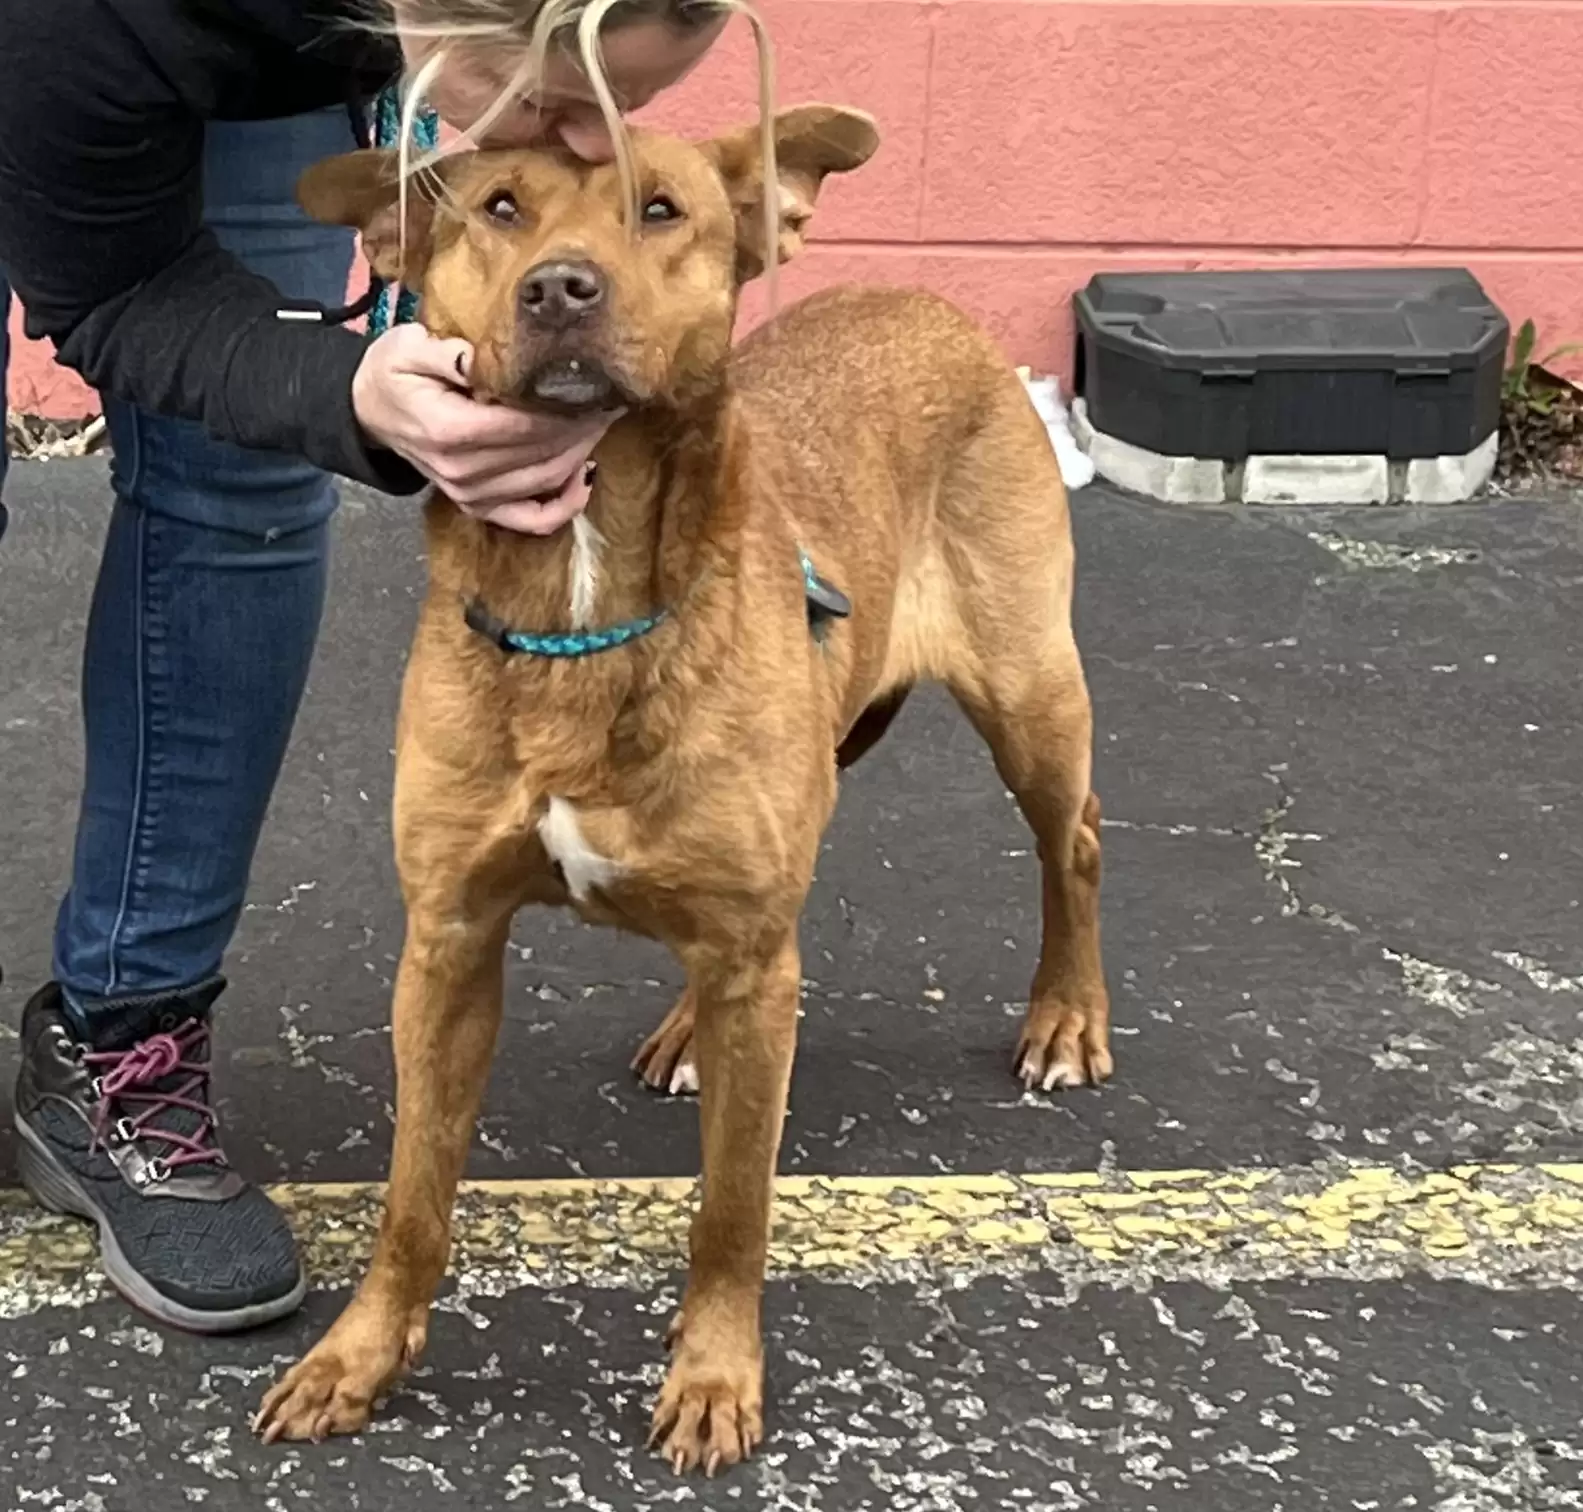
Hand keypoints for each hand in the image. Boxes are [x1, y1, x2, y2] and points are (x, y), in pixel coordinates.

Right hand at [352, 324, 618, 533]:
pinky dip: (564, 505)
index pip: (525, 424)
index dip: (566, 408)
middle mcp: (462, 471)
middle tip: (613, 399)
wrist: (371, 411)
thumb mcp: (409, 347)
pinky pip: (531, 519)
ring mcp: (471, 495)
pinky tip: (584, 477)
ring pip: (545, 482)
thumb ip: (449, 353)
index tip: (598, 384)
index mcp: (448, 430)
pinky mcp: (477, 506)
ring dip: (581, 454)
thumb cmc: (394, 373)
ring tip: (601, 422)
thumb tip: (484, 357)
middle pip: (542, 454)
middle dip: (583, 426)